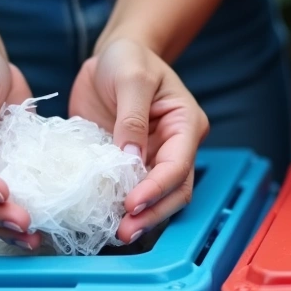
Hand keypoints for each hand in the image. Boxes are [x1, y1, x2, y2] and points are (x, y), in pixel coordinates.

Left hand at [69, 37, 208, 243]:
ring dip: (141, 218)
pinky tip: (105, 220)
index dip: (157, 188)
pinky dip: (121, 208)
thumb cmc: (128, 59)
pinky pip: (131, 191)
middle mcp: (176, 147)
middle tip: (125, 231)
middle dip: (153, 214)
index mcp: (185, 125)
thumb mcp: (131, 76)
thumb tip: (130, 158)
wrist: (113, 57)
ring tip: (117, 234)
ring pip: (159, 199)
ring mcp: (155, 159)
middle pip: (175, 191)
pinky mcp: (131, 165)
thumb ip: (131, 117)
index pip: (178, 165)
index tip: (132, 203)